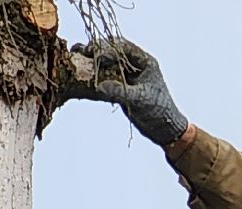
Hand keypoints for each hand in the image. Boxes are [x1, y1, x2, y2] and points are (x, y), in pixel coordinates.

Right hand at [62, 38, 189, 146]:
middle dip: (97, 50)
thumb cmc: (158, 111)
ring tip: (77, 57)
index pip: (124, 47)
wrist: (164, 129)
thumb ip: (120, 92)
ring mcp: (127, 75)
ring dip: (93, 60)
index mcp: (145, 62)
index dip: (107, 47)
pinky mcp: (120, 86)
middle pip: (113, 50)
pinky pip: (105, 75)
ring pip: (107, 62)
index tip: (94, 52)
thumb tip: (99, 86)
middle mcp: (135, 65)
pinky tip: (81, 73)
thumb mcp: (139, 100)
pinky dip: (94, 74)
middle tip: (83, 51)